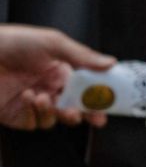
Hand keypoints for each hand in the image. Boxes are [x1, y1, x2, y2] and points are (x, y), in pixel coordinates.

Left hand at [0, 25, 114, 130]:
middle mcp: (49, 88)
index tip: (110, 103)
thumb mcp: (52, 43)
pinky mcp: (16, 115)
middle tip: (91, 116)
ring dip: (54, 112)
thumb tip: (111, 63)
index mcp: (61, 71)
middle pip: (74, 108)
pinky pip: (33, 123)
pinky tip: (28, 98)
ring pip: (54, 119)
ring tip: (43, 98)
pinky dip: (34, 114)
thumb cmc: (13, 42)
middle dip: (84, 114)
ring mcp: (33, 103)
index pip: (87, 88)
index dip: (99, 98)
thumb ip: (83, 56)